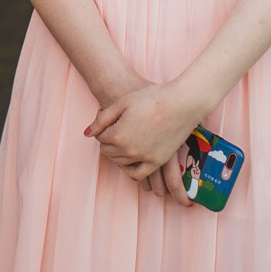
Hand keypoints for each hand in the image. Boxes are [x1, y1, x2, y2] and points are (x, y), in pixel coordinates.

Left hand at [87, 78, 214, 190]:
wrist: (182, 102)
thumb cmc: (152, 98)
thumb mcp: (122, 103)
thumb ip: (102, 119)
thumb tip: (88, 133)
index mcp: (118, 135)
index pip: (100, 138)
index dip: (103, 128)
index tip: (111, 119)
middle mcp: (129, 150)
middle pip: (108, 152)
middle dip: (108, 141)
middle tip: (116, 129)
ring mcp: (144, 158)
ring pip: (121, 163)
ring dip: (118, 154)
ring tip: (124, 140)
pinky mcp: (158, 161)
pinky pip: (138, 174)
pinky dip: (130, 170)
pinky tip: (132, 159)